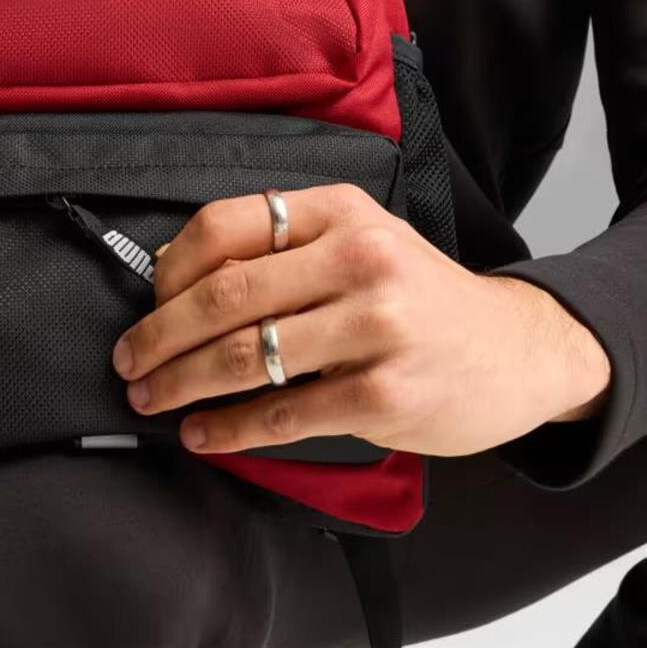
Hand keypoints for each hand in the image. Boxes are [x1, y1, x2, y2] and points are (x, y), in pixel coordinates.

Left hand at [111, 186, 611, 456]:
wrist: (518, 349)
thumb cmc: (421, 298)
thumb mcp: (363, 242)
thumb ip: (286, 250)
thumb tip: (176, 280)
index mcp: (341, 212)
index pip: (224, 226)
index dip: (168, 271)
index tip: (146, 306)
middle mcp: (358, 259)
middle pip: (223, 296)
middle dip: (158, 337)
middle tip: (127, 365)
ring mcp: (374, 326)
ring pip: (243, 357)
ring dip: (180, 384)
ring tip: (152, 400)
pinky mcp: (383, 391)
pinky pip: (282, 412)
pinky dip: (229, 429)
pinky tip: (203, 435)